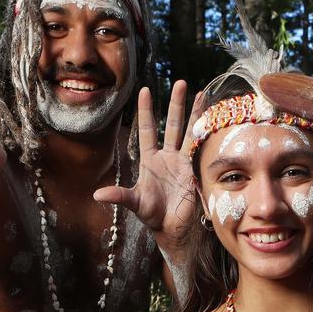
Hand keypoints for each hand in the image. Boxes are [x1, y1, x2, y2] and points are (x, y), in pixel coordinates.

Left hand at [93, 82, 202, 247]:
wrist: (173, 229)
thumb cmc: (152, 215)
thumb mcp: (134, 203)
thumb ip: (119, 195)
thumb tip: (97, 194)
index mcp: (150, 159)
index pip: (148, 129)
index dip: (146, 110)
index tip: (144, 89)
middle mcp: (168, 156)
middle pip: (173, 124)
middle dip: (176, 104)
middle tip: (180, 82)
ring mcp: (184, 162)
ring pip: (191, 132)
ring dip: (196, 114)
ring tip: (203, 94)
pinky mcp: (196, 170)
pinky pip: (202, 149)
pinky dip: (208, 135)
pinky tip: (215, 119)